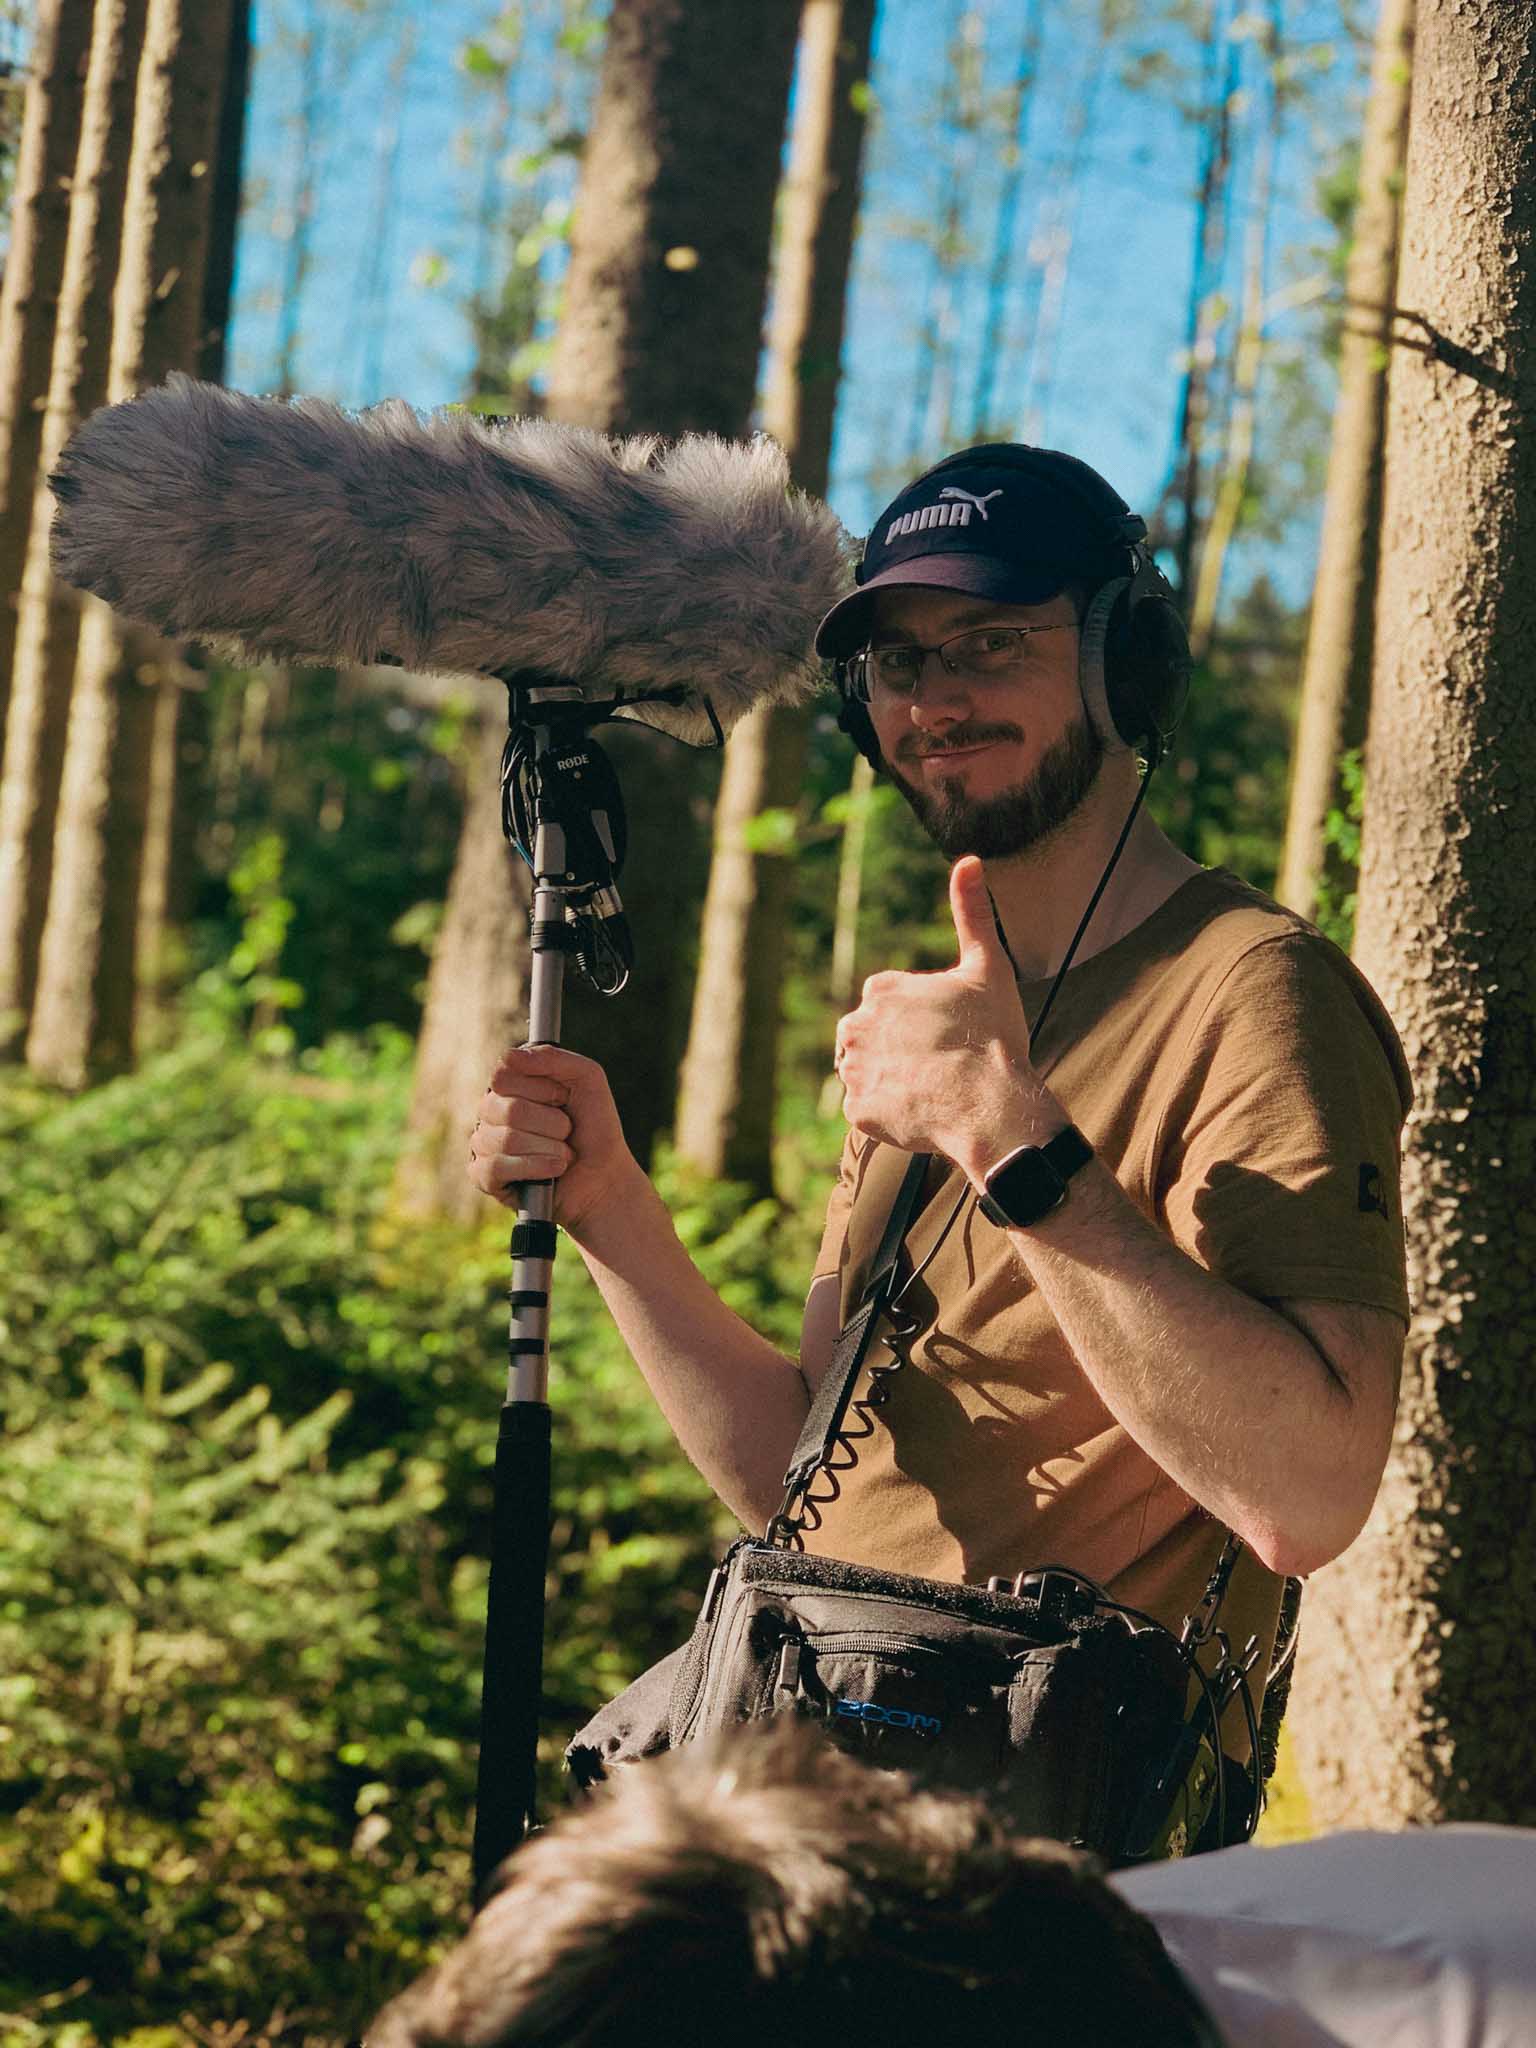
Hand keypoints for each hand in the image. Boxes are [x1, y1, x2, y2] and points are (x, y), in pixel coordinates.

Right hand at [466, 1044, 640, 1237]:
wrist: (604, 1175)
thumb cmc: (593, 1125)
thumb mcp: (586, 1079)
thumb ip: (552, 1058)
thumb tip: (510, 1056)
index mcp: (508, 1085)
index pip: (503, 1075)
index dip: (541, 1089)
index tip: (562, 1098)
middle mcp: (489, 1111)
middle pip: (509, 1110)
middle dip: (553, 1123)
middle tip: (567, 1130)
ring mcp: (483, 1143)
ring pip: (508, 1139)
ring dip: (550, 1148)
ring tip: (563, 1153)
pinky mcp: (483, 1176)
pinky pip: (496, 1167)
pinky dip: (535, 1167)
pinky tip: (553, 1169)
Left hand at [834, 856, 1058, 1178]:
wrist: (987, 1102)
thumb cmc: (992, 1035)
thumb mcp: (988, 967)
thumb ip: (972, 913)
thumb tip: (968, 860)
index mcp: (883, 988)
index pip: (890, 1004)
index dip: (922, 1022)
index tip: (950, 1035)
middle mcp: (857, 1024)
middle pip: (872, 1038)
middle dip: (898, 1050)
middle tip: (941, 1066)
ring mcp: (854, 1069)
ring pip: (866, 1073)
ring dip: (890, 1080)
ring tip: (930, 1089)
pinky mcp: (857, 1110)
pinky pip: (867, 1111)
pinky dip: (889, 1114)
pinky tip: (920, 1112)